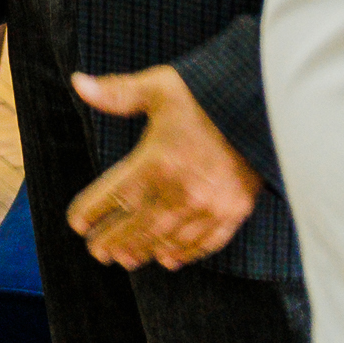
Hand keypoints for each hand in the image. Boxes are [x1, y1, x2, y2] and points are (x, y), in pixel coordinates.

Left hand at [65, 63, 259, 270]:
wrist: (266, 104)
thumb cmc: (207, 94)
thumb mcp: (159, 87)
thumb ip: (118, 92)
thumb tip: (78, 82)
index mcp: (157, 160)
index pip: (115, 194)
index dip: (92, 211)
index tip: (77, 222)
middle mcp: (181, 189)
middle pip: (138, 224)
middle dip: (114, 239)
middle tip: (98, 251)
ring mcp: (210, 204)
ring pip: (169, 238)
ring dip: (144, 250)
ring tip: (125, 259)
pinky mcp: (234, 211)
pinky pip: (206, 242)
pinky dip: (185, 254)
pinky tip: (169, 260)